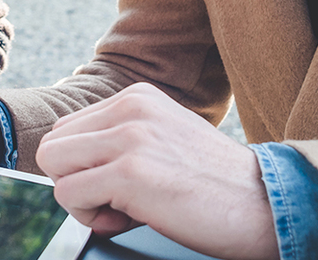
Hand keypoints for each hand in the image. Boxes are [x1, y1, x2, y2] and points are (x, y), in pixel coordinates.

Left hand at [36, 83, 278, 259]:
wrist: (264, 204)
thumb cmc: (217, 184)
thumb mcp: (166, 141)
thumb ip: (122, 144)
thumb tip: (76, 171)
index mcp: (138, 98)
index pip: (69, 129)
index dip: (85, 166)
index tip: (119, 186)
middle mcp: (131, 109)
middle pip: (54, 145)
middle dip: (76, 180)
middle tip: (115, 202)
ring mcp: (130, 138)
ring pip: (53, 164)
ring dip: (80, 199)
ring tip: (120, 209)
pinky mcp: (130, 172)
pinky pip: (68, 194)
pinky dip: (89, 216)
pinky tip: (127, 218)